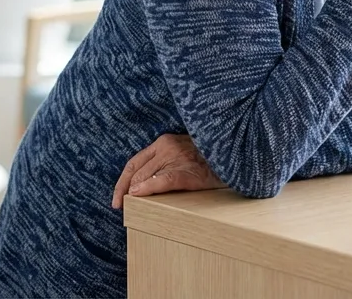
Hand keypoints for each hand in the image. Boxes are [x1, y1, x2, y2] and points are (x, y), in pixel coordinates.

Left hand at [111, 133, 225, 208]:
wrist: (234, 154)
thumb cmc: (210, 159)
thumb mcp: (184, 155)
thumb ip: (164, 164)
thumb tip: (140, 187)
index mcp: (165, 141)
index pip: (134, 163)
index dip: (121, 182)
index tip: (117, 199)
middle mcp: (168, 146)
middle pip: (137, 172)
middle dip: (126, 192)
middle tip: (124, 208)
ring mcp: (178, 157)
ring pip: (146, 177)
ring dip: (136, 195)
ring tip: (131, 209)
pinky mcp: (188, 170)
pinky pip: (163, 181)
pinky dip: (148, 188)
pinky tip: (139, 195)